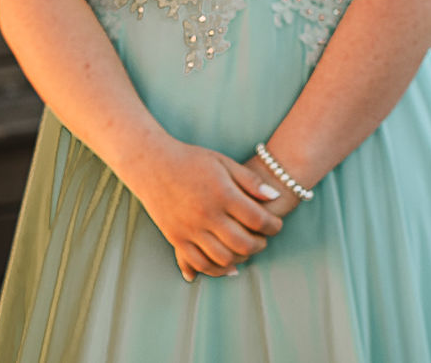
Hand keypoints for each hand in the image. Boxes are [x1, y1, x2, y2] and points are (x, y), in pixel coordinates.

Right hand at [127, 137, 284, 280]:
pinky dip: (214, 269)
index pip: (257, 219)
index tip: (277, 225)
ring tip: (246, 251)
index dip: (273, 225)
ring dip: (239, 259)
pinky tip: (226, 267)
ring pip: (221, 258)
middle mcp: (206, 215)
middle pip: (242, 243)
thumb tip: (275, 196)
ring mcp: (189, 229)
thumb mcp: (225, 163)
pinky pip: (197, 262)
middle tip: (264, 240)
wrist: (153, 165)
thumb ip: (251, 181)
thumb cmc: (192, 160)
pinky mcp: (175, 238)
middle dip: (259, 245)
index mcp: (222, 194)